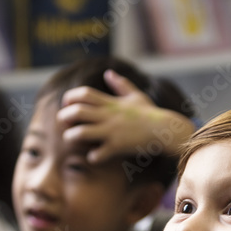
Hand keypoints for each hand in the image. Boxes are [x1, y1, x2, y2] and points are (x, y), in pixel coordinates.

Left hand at [58, 69, 194, 163]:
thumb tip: (109, 73)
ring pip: (81, 133)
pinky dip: (92, 157)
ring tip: (73, 139)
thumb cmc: (151, 113)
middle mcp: (108, 116)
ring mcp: (112, 131)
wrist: (165, 129)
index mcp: (110, 103)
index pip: (83, 94)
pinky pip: (98, 154)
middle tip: (64, 123)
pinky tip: (94, 156)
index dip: (70, 98)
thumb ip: (120, 84)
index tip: (68, 105)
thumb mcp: (136, 95)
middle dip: (64, 117)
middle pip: (77, 111)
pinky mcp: (118, 147)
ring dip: (72, 137)